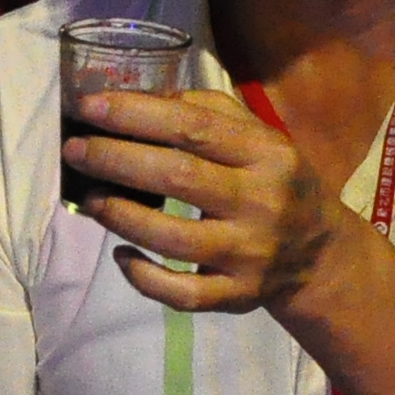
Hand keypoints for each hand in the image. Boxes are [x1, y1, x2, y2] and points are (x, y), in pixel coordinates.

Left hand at [63, 85, 351, 319]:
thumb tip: (137, 98)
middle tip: (74, 151)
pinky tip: (122, 255)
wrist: (320, 253)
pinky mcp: (238, 296)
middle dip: (115, 160)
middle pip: (178, 177)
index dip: (137, 114)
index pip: (194, 127)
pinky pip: (182, 293)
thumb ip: (207, 110)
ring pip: (173, 239)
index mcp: (267, 153)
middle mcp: (262, 202)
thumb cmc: (274, 180)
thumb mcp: (258, 136)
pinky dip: (143, 277)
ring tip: (89, 199)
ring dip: (120, 216)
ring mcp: (250, 254)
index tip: (90, 107)